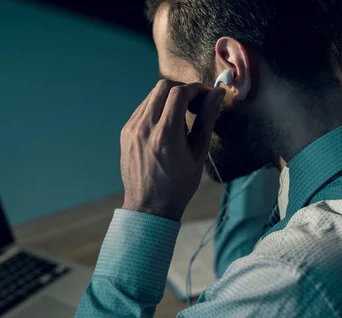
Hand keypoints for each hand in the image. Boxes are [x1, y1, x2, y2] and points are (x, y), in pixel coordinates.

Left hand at [120, 80, 225, 220]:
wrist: (149, 206)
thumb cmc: (178, 185)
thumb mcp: (198, 155)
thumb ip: (207, 120)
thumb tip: (217, 94)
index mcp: (165, 135)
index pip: (179, 93)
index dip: (196, 89)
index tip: (206, 96)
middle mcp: (145, 128)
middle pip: (162, 87)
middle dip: (181, 90)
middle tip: (194, 104)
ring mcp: (131, 129)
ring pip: (151, 97)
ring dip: (168, 99)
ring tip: (181, 118)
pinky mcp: (125, 133)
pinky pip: (142, 109)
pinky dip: (156, 109)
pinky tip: (166, 126)